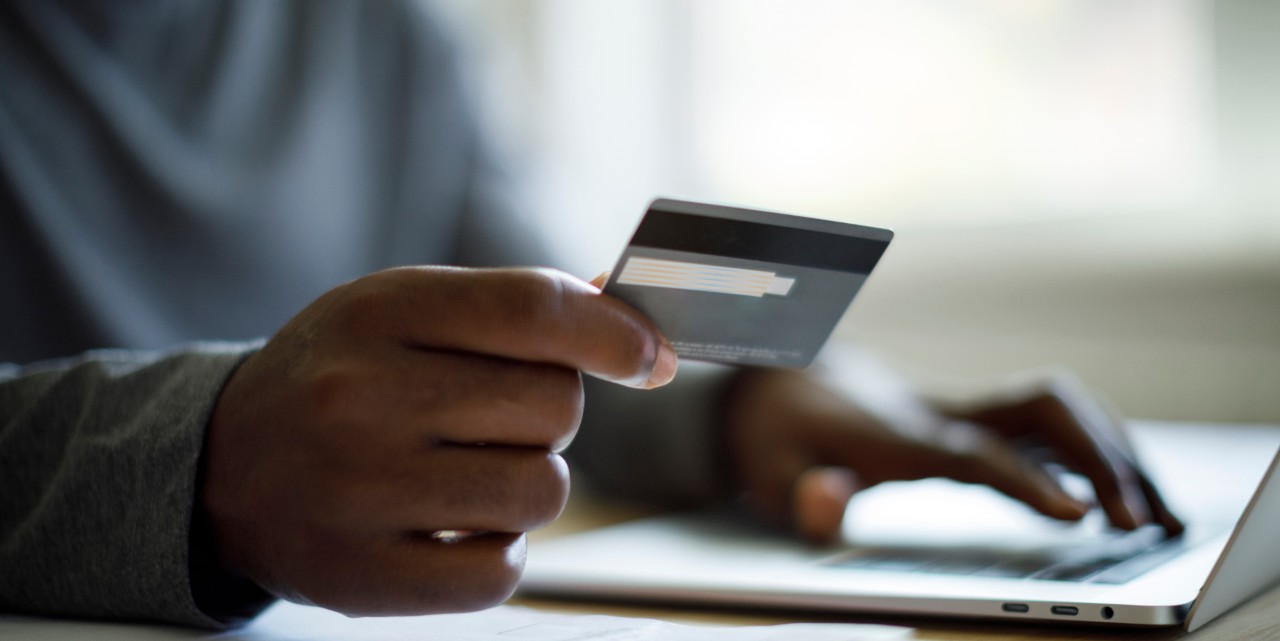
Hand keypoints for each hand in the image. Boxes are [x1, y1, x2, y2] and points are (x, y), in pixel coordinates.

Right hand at [203, 266, 676, 614]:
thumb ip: (515, 310)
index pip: (534, 311)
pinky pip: (502, 572)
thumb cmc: (341, 376)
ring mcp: (359, 492)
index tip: (648, 355)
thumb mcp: (406, 311)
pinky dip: (497, 551)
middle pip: (556, 406)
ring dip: (528, 483)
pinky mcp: (361, 577)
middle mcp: (363, 397)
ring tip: (467, 470)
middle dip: (548, 412)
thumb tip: (632, 328)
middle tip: (489, 417)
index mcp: (379, 312)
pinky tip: (452, 525)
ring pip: (542, 491)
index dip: (615, 332)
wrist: (225, 465)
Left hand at [723, 362, 1182, 543]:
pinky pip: (1050, 424)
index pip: (971, 451)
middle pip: (1038, 410)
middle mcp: (940, 411)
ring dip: (1114, 452)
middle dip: (1097, 457)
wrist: (780, 376)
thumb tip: (831, 503)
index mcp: (894, 432)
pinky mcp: (975, 415)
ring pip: (1057, 408)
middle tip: (1138, 522)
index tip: (1080, 514)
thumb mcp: (766, 473)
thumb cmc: (777, 433)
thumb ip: (799, 495)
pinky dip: (1098, 452)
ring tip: (1160, 515)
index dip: (1026, 479)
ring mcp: (962, 407)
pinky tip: (1128, 494)